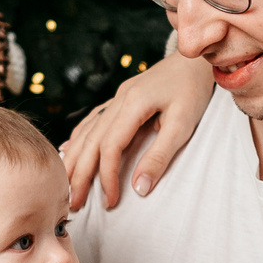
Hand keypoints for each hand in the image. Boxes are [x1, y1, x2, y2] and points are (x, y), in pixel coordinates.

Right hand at [62, 53, 216, 209]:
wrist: (196, 59)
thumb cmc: (194, 90)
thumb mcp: (183, 125)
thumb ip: (160, 156)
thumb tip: (140, 189)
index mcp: (133, 104)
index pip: (110, 147)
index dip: (107, 176)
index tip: (110, 201)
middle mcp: (119, 99)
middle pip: (90, 141)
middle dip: (79, 174)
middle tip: (73, 203)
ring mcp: (117, 96)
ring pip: (87, 131)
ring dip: (75, 159)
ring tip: (66, 183)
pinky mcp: (122, 97)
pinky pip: (92, 120)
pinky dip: (79, 138)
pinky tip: (70, 150)